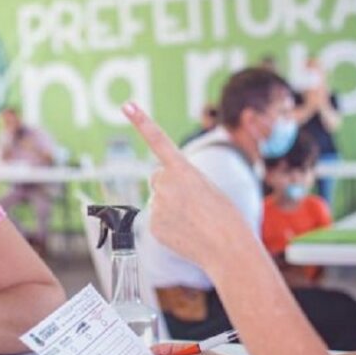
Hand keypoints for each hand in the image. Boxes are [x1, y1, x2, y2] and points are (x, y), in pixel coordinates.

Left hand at [122, 102, 253, 269]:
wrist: (228, 249)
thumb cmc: (226, 218)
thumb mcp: (208, 189)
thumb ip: (183, 182)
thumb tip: (161, 194)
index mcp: (184, 169)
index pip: (158, 141)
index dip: (141, 122)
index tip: (126, 105)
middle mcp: (165, 184)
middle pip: (158, 178)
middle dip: (169, 187)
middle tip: (193, 203)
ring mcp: (156, 205)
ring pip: (158, 201)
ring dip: (171, 208)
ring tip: (194, 221)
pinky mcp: (152, 225)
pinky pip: (157, 220)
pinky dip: (168, 225)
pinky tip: (186, 232)